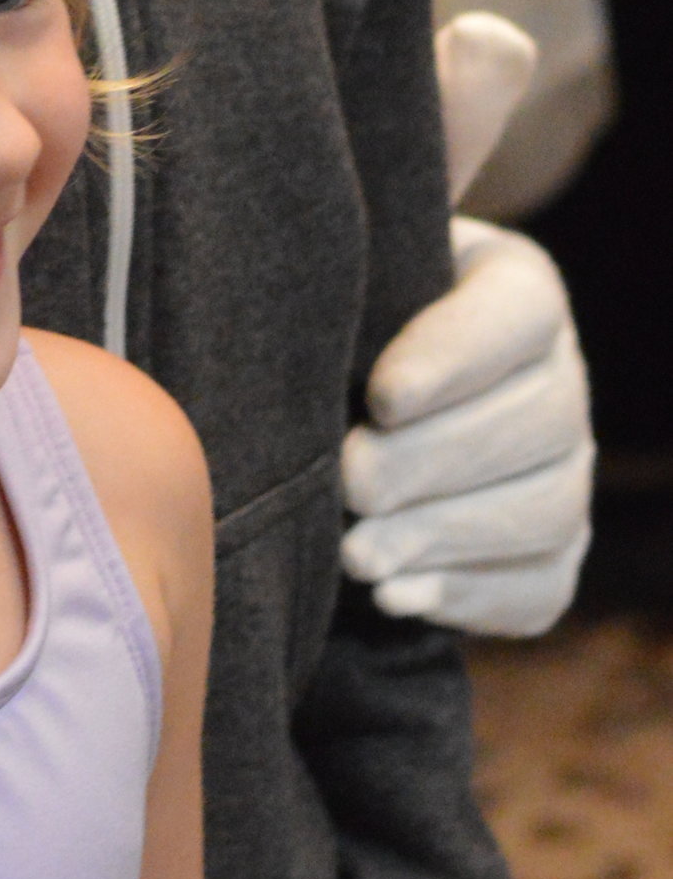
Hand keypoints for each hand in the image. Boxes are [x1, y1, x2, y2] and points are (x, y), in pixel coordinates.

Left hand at [342, 215, 593, 634]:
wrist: (335, 401)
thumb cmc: (329, 322)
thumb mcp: (337, 282)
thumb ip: (331, 286)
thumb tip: (315, 322)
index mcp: (515, 290)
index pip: (516, 313)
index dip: (456, 359)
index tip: (380, 398)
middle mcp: (558, 379)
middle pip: (534, 423)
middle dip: (430, 463)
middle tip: (347, 484)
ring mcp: (564, 472)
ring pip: (542, 512)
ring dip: (442, 537)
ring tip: (355, 554)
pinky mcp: (551, 554)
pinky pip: (536, 586)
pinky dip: (464, 596)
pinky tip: (391, 596)